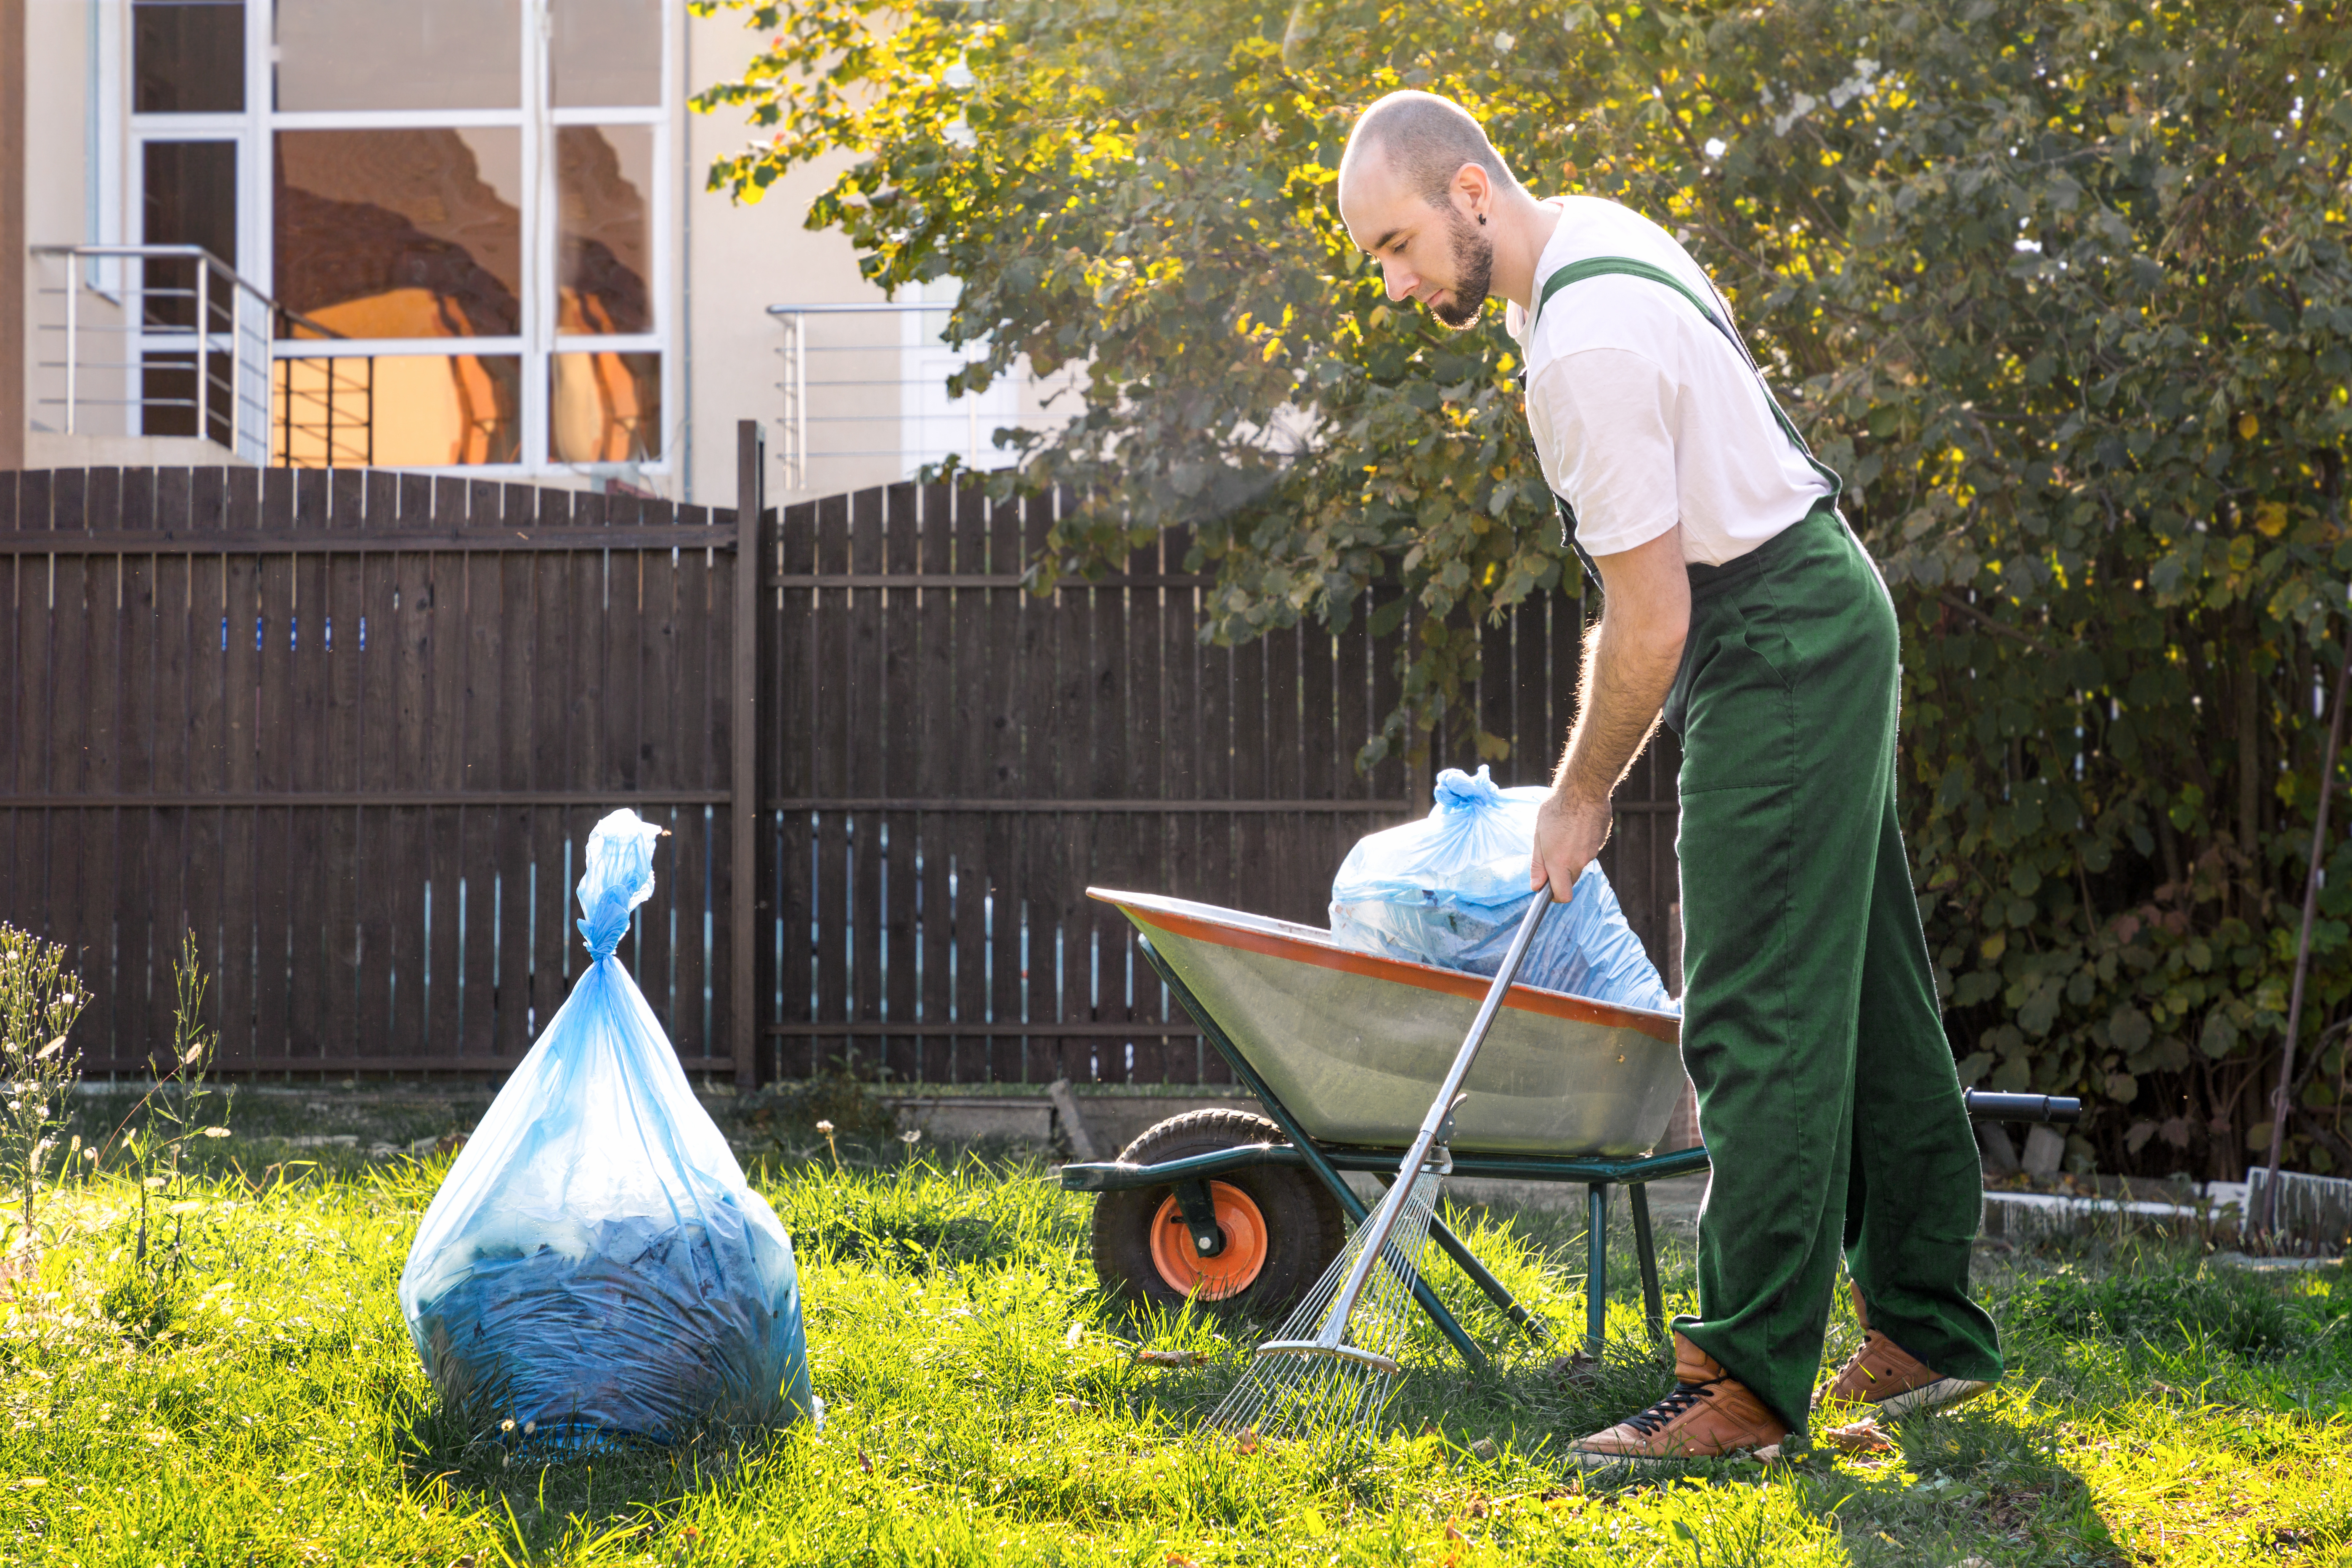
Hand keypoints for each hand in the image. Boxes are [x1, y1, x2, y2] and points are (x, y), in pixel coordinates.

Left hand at [1531, 788, 1610, 902]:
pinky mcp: (1601, 843)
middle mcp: (1578, 861)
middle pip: (1570, 880)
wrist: (1584, 789)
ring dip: (1571, 856)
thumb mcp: (1538, 836)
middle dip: (1560, 873)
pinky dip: (1581, 845)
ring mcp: (1592, 853)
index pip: (1563, 896)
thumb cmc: (1557, 810)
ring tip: (1565, 833)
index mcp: (1560, 862)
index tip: (1547, 888)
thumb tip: (1536, 886)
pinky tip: (1577, 828)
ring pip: (1579, 864)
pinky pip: (1588, 852)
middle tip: (1551, 850)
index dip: (1554, 896)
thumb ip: (1538, 864)